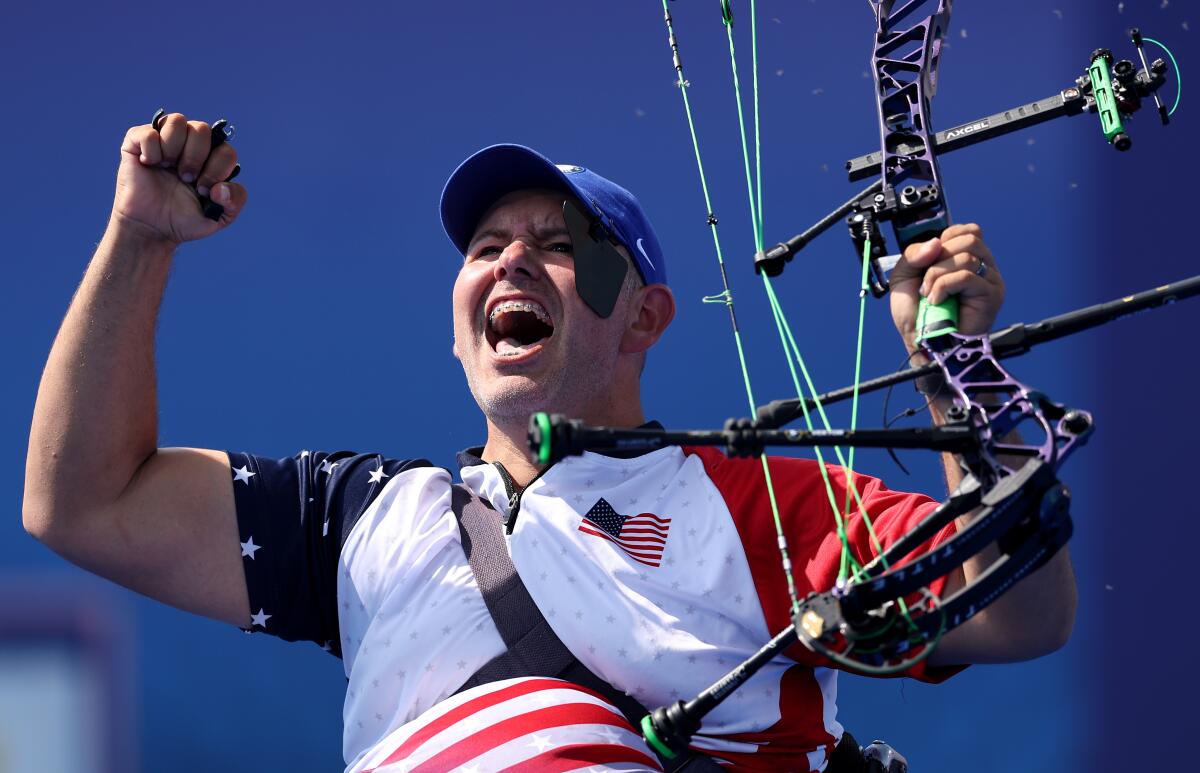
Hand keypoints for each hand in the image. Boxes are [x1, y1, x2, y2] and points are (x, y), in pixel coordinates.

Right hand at [110, 112, 246, 244]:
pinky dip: (151, 149)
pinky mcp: (138, 141)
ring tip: (168, 168)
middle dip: (195, 158)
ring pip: (177, 120)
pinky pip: (149, 131)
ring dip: (174, 149)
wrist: (152, 228)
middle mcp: (190, 144)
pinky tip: (149, 164)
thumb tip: (221, 187)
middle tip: (186, 178)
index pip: (226, 150)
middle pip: (202, 129)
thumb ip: (235, 200)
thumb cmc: (185, 219)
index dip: (217, 169)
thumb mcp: (220, 216)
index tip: (203, 189)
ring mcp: (165, 140)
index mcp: (212, 158)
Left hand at [889, 223, 1004, 352]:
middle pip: (969, 238)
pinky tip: (937, 300)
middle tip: (928, 281)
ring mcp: (990, 281)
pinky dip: (943, 286)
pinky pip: (966, 275)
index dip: (945, 240)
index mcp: (968, 259)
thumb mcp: (904, 276)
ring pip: (966, 256)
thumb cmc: (916, 314)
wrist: (921, 343)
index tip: (929, 263)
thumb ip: (914, 253)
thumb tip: (935, 242)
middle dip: (939, 258)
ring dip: (937, 275)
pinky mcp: (991, 295)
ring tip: (930, 295)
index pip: (968, 230)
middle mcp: (984, 267)